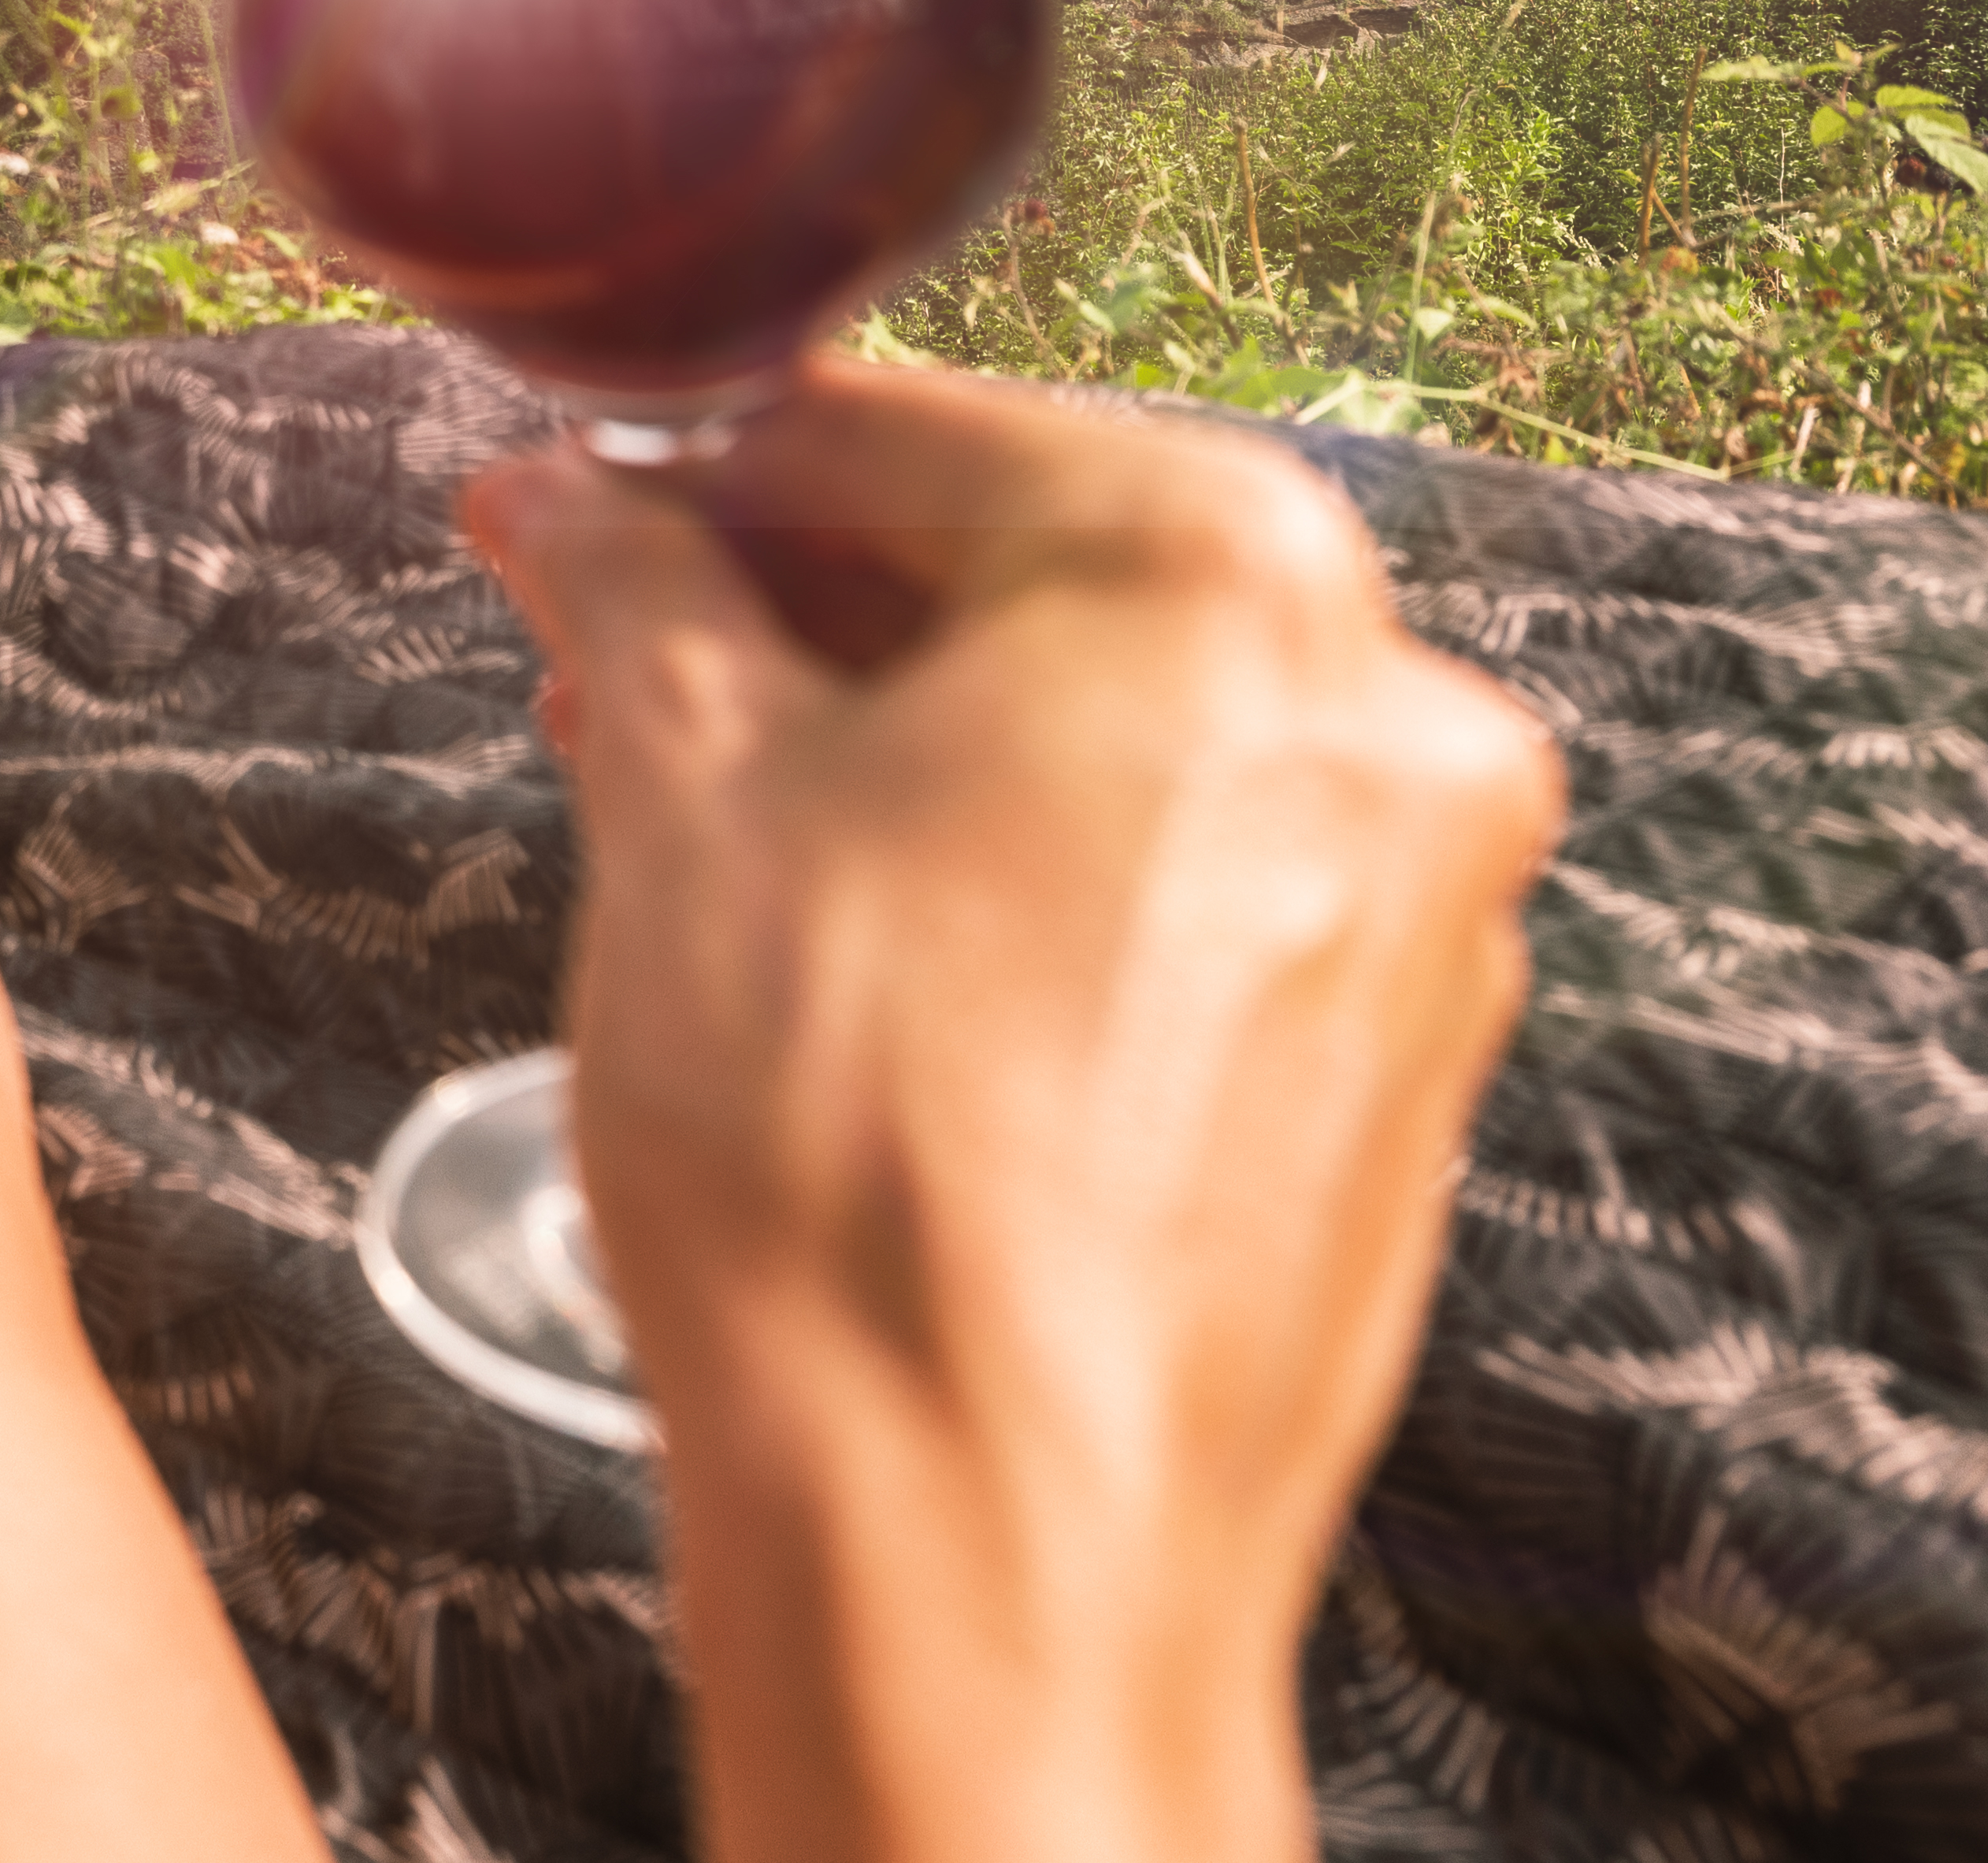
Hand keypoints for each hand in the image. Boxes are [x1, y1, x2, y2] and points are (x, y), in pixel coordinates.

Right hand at [462, 364, 1558, 1862]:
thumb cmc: (848, 1162)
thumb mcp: (678, 790)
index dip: (700, 472)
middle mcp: (1387, 712)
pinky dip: (1014, 890)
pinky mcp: (1391, 1072)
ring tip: (691, 826)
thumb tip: (569, 494)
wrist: (991, 1551)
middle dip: (799, 625)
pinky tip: (846, 964)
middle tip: (603, 667)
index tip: (577, 513)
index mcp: (1233, 577)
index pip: (906, 436)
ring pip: (1102, 749)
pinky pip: (1177, 898)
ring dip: (895, 756)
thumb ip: (629, 583)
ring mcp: (1418, 907)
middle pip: (1028, 585)